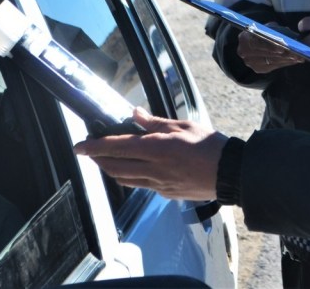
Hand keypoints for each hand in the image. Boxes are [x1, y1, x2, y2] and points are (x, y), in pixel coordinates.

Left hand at [74, 107, 227, 200]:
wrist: (230, 173)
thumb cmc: (210, 146)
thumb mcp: (185, 126)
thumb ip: (156, 122)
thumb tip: (135, 114)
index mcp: (157, 148)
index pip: (117, 147)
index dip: (94, 147)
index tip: (79, 146)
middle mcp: (153, 169)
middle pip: (114, 167)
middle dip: (98, 159)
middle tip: (90, 152)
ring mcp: (158, 184)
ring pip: (124, 179)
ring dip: (111, 170)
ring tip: (107, 161)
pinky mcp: (165, 194)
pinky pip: (141, 186)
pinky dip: (130, 177)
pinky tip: (134, 169)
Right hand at [239, 27, 305, 73]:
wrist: (253, 42)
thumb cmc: (264, 31)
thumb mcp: (267, 27)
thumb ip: (275, 30)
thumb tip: (289, 36)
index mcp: (244, 38)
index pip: (258, 43)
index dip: (271, 47)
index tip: (283, 48)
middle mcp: (244, 52)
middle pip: (267, 54)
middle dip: (284, 54)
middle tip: (297, 54)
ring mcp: (251, 63)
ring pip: (272, 62)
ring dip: (287, 60)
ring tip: (299, 58)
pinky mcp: (258, 69)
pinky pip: (274, 67)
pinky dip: (285, 63)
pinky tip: (294, 60)